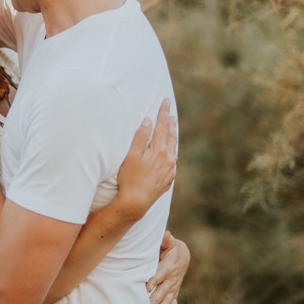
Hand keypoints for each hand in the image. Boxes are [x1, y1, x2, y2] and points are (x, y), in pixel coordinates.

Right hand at [114, 98, 177, 221]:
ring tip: (173, 129)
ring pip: (173, 149)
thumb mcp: (132, 154)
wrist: (136, 202)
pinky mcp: (168, 180)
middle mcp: (168, 159)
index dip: (163, 112)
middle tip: (171, 112)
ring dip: (172, 137)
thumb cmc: (130, 177)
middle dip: (170, 123)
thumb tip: (149, 121)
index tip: (165, 101)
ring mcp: (169, 171)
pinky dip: (172, 152)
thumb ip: (141, 136)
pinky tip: (170, 153)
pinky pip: (172, 162)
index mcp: (159, 150)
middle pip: (170, 136)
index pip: (162, 126)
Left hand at [147, 229, 189, 303]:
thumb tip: (165, 234)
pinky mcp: (174, 291)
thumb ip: (166, 239)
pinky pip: (173, 302)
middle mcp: (171, 279)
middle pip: (163, 290)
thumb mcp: (169, 242)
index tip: (148, 287)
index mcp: (168, 266)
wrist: (183, 255)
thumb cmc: (172, 247)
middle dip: (156, 299)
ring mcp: (173, 286)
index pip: (161, 274)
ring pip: (168, 299)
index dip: (155, 280)